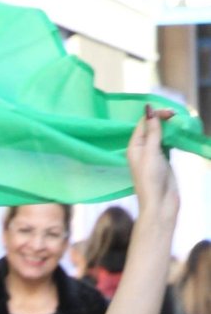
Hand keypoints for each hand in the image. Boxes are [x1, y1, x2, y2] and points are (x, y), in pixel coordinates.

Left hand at [128, 107, 178, 225]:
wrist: (160, 204)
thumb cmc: (151, 179)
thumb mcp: (150, 152)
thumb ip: (152, 131)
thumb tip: (149, 109)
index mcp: (134, 147)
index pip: (142, 123)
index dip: (154, 115)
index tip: (169, 113)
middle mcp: (142, 149)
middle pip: (151, 127)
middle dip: (162, 118)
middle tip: (175, 115)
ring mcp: (153, 154)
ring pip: (160, 134)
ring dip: (168, 127)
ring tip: (178, 120)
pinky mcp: (164, 160)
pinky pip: (167, 143)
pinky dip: (173, 136)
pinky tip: (179, 131)